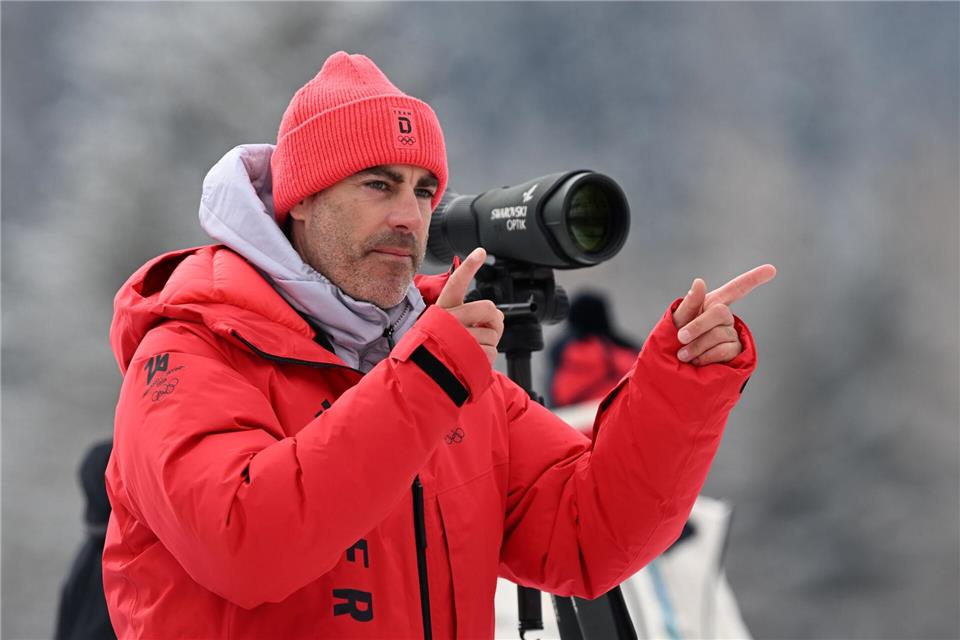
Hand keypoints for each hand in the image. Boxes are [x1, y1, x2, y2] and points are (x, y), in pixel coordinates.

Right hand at [435, 248, 504, 364]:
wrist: (421, 379)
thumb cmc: (435, 349)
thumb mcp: (442, 327)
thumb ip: (468, 316)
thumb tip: (498, 315)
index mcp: (442, 310)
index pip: (456, 284)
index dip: (469, 267)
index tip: (480, 252)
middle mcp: (450, 320)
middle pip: (488, 308)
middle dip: (494, 320)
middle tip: (487, 328)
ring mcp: (460, 338)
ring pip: (493, 333)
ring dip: (489, 343)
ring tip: (471, 349)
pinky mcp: (470, 355)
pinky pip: (492, 351)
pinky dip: (487, 357)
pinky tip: (471, 360)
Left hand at [672, 264, 776, 365]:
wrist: (674, 366)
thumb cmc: (673, 338)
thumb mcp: (677, 319)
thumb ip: (689, 303)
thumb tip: (699, 282)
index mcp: (712, 303)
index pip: (737, 288)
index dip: (753, 278)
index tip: (772, 269)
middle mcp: (725, 317)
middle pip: (720, 313)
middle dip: (698, 325)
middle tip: (681, 337)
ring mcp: (732, 334)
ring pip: (720, 334)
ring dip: (698, 345)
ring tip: (684, 355)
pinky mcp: (735, 352)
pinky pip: (725, 350)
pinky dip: (707, 356)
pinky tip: (697, 361)